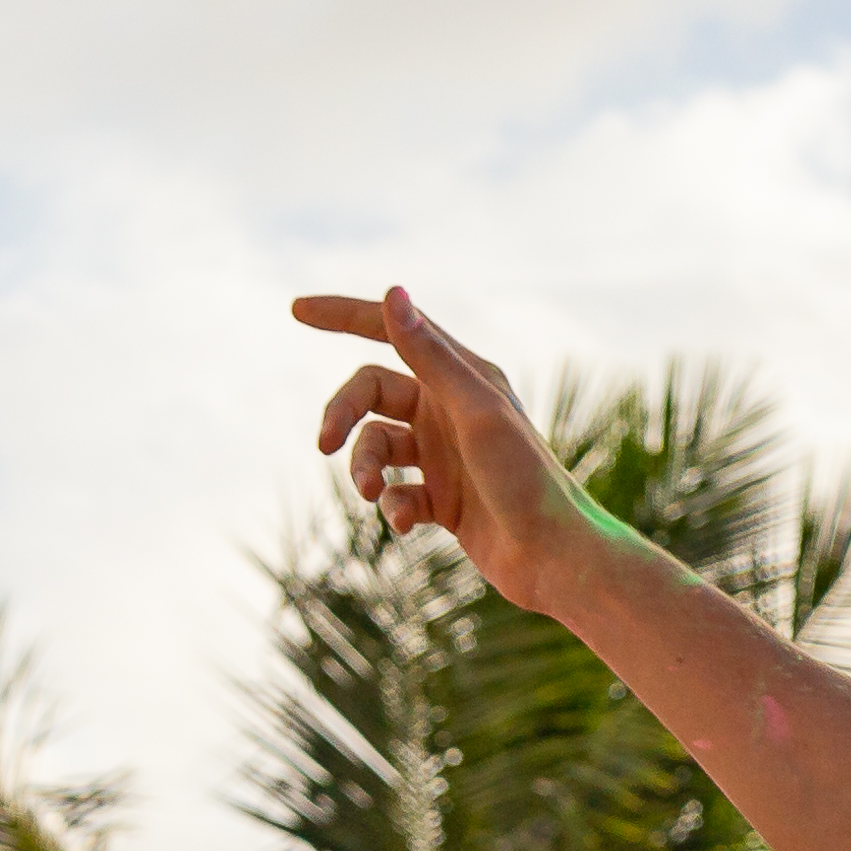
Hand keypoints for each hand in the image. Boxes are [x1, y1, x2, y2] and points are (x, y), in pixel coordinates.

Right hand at [292, 287, 600, 610]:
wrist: (553, 557)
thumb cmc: (526, 479)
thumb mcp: (475, 411)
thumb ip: (430, 356)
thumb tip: (393, 293)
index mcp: (462, 376)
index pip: (393, 331)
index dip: (344, 317)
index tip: (297, 311)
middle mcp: (449, 409)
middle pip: (371, 393)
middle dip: (342, 416)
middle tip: (322, 445)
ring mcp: (443, 455)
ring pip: (376, 447)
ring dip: (363, 469)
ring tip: (374, 495)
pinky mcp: (442, 499)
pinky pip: (396, 493)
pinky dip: (392, 507)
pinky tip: (409, 523)